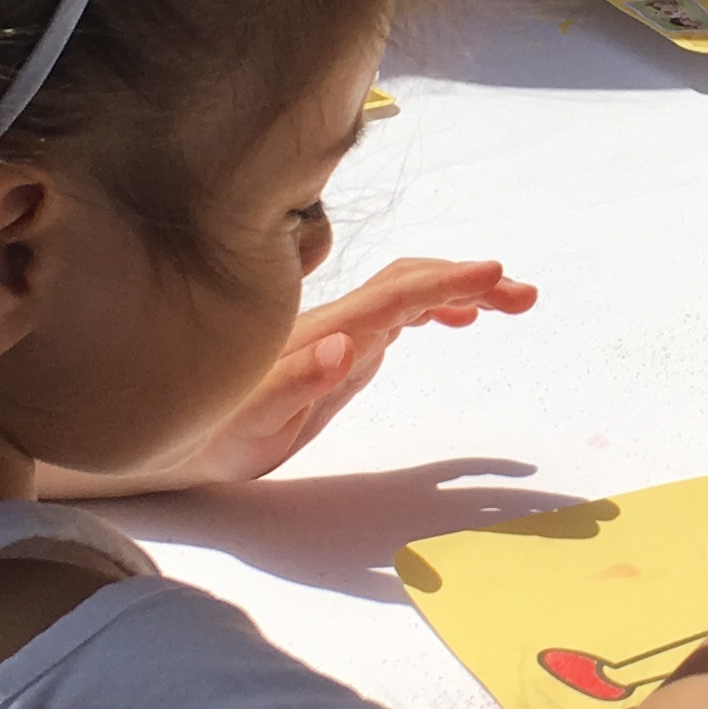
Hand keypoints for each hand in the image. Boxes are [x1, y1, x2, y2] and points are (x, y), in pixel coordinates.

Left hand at [198, 257, 537, 486]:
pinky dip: (436, 306)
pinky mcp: (342, 346)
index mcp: (324, 332)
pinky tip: (458, 321)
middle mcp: (336, 320)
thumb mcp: (255, 421)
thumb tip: (344, 345)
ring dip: (461, 291)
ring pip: (409, 293)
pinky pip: (399, 314)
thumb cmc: (218, 434)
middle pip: (411, 282)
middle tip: (525, 297)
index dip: (446, 280)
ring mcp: (341, 329)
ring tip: (513, 304)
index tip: (494, 274)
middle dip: (469, 282)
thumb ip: (297, 382)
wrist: (181, 432)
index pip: (395, 294)